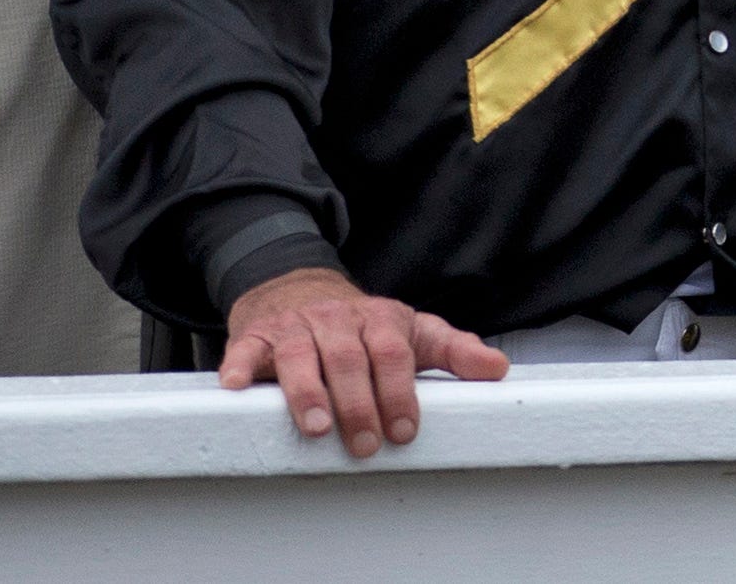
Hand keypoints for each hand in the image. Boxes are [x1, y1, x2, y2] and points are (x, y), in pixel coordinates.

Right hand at [219, 266, 504, 455]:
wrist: (302, 290)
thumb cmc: (364, 327)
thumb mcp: (413, 332)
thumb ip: (454, 352)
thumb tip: (498, 370)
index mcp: (382, 318)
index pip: (395, 354)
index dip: (400, 392)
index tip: (405, 430)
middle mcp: (339, 319)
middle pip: (350, 360)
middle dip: (359, 405)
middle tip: (364, 446)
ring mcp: (295, 326)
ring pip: (301, 356)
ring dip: (307, 393)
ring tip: (315, 429)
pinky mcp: (256, 336)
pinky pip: (245, 349)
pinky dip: (239, 367)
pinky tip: (237, 388)